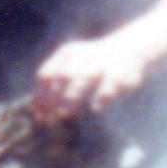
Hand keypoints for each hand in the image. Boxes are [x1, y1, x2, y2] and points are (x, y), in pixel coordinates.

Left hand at [31, 33, 148, 122]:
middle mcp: (82, 57)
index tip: (38, 115)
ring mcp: (102, 64)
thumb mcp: (72, 66)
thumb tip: (35, 110)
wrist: (130, 48)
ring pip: (83, 78)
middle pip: (62, 77)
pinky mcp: (120, 73)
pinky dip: (102, 96)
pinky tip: (96, 108)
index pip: (46, 74)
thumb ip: (54, 86)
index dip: (40, 95)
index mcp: (67, 54)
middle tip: (48, 120)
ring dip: (71, 97)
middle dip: (52, 98)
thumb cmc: (93, 63)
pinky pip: (110, 85)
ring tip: (63, 114)